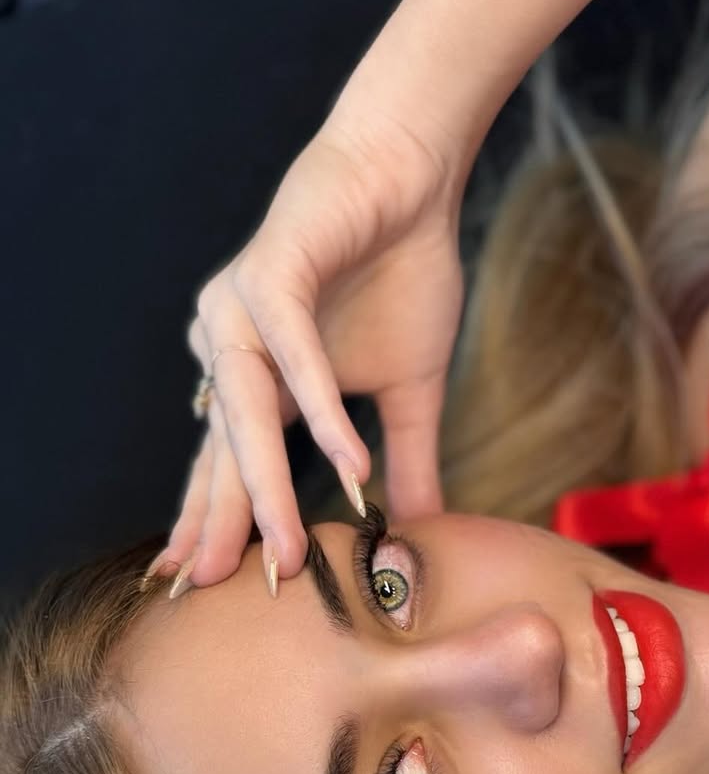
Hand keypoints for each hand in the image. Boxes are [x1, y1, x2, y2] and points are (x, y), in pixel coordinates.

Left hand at [167, 109, 464, 589]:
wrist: (410, 178)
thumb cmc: (400, 274)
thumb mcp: (408, 391)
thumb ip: (406, 460)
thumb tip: (427, 529)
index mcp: (255, 381)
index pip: (227, 468)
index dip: (223, 527)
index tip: (216, 592)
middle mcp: (231, 350)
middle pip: (222, 453)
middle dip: (222, 527)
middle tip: (217, 595)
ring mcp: (242, 311)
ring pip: (249, 414)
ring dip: (268, 487)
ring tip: (287, 554)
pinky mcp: (271, 272)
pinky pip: (293, 354)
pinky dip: (323, 409)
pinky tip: (350, 464)